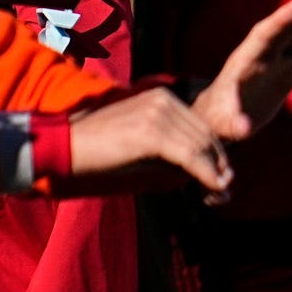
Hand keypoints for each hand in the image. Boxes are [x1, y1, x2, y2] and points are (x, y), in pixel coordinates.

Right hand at [64, 86, 233, 198]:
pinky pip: (191, 157)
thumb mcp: (149, 145)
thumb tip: (218, 176)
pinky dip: (207, 175)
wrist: (68, 146)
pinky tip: (213, 189)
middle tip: (224, 191)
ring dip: (216, 175)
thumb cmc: (107, 150)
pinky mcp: (151, 133)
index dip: (217, 156)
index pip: (204, 128)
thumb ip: (179, 152)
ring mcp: (157, 113)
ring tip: (218, 194)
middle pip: (207, 137)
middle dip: (219, 166)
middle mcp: (164, 100)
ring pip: (202, 148)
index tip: (222, 180)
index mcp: (164, 97)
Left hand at [192, 0, 291, 142]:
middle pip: (285, 30)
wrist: (222, 115)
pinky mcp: (290, 68)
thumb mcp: (226, 124)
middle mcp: (263, 55)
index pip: (264, 36)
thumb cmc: (221, 119)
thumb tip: (244, 130)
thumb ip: (235, 124)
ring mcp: (278, 59)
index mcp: (246, 62)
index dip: (281, 22)